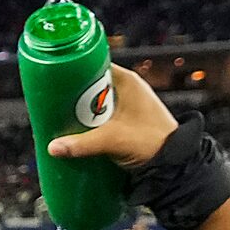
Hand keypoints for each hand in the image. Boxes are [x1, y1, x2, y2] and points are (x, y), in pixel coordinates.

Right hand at [41, 64, 180, 168]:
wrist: (176, 164)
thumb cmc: (153, 142)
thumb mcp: (113, 140)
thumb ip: (82, 144)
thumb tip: (53, 147)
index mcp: (127, 81)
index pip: (94, 65)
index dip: (74, 72)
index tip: (55, 81)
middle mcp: (128, 89)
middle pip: (92, 86)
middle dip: (74, 96)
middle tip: (56, 105)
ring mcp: (129, 105)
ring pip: (97, 103)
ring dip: (83, 112)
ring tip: (64, 119)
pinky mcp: (129, 122)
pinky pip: (104, 116)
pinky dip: (92, 122)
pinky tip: (80, 131)